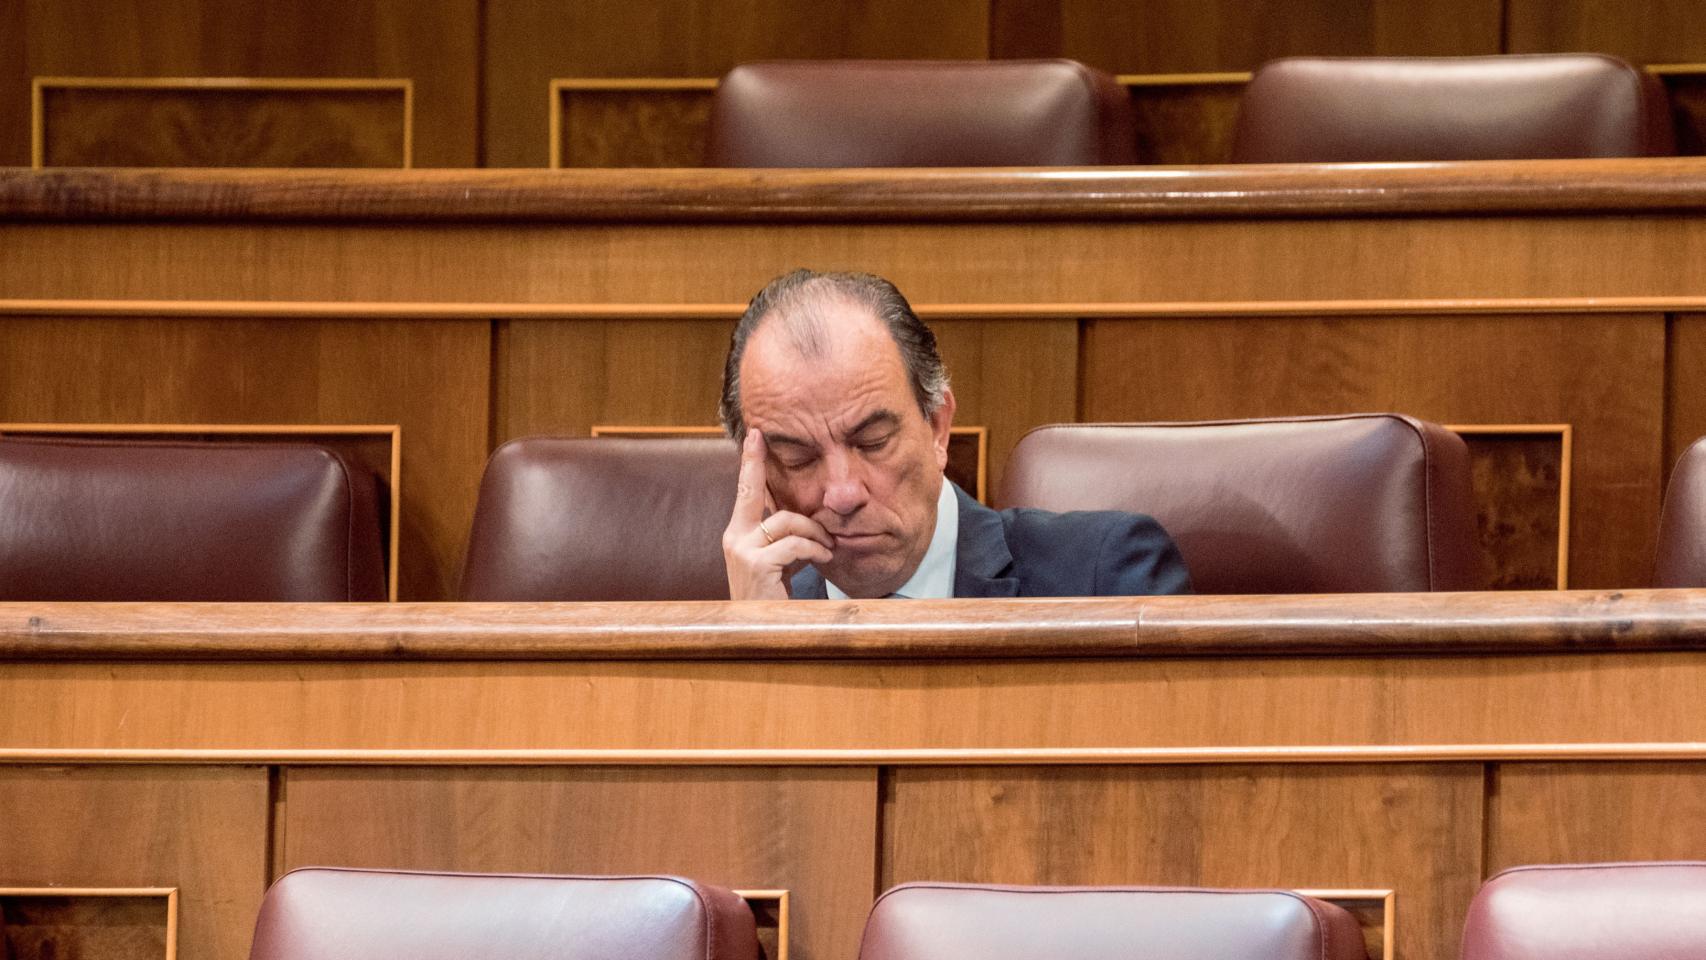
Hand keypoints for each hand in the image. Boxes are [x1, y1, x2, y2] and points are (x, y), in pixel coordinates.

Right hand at [723, 430, 832, 599]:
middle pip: (751, 491)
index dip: (750, 463)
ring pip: (786, 520)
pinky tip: (824, 557)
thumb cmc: (775, 599)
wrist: (762, 633)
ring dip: (815, 531)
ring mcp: (741, 551)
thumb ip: (785, 537)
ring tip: (828, 545)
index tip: (754, 435)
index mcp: (738, 535)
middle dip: (757, 462)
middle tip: (763, 438)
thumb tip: (808, 515)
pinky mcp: (756, 565)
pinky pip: (793, 543)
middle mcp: (733, 539)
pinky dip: (815, 549)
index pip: (745, 492)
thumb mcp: (780, 562)